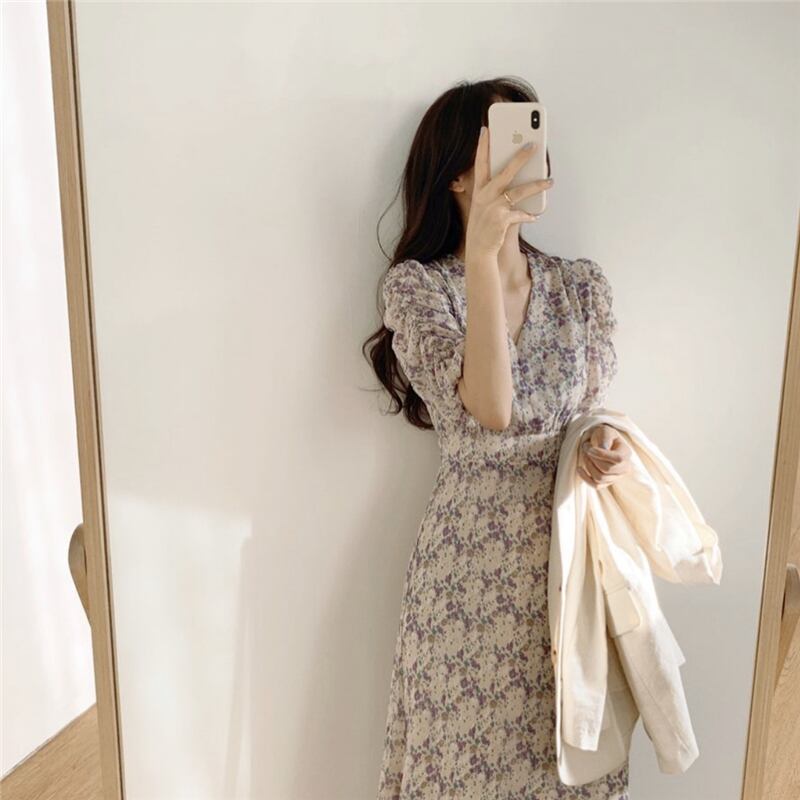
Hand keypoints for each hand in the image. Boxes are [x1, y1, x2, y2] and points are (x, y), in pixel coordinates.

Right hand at [464, 126, 553, 258]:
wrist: (478, 250)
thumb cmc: (484, 225)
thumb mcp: (484, 205)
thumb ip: (496, 191)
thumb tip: (520, 177)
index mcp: (478, 190)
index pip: (479, 163)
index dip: (482, 146)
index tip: (486, 129)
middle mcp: (484, 196)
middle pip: (505, 171)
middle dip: (520, 157)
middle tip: (533, 145)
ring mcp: (493, 207)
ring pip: (519, 191)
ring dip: (537, 185)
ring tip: (549, 181)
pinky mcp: (501, 220)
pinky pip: (521, 214)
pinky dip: (529, 215)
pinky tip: (535, 216)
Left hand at [577, 424, 632, 488]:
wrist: (599, 441)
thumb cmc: (603, 435)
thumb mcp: (605, 430)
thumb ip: (605, 437)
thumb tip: (603, 448)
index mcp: (626, 453)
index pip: (618, 459)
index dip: (601, 454)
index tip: (589, 448)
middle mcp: (624, 467)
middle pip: (607, 469)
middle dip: (593, 459)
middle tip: (586, 449)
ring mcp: (616, 477)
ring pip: (600, 478)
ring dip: (588, 466)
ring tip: (585, 455)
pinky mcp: (606, 482)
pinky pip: (596, 486)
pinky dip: (585, 478)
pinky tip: (579, 468)